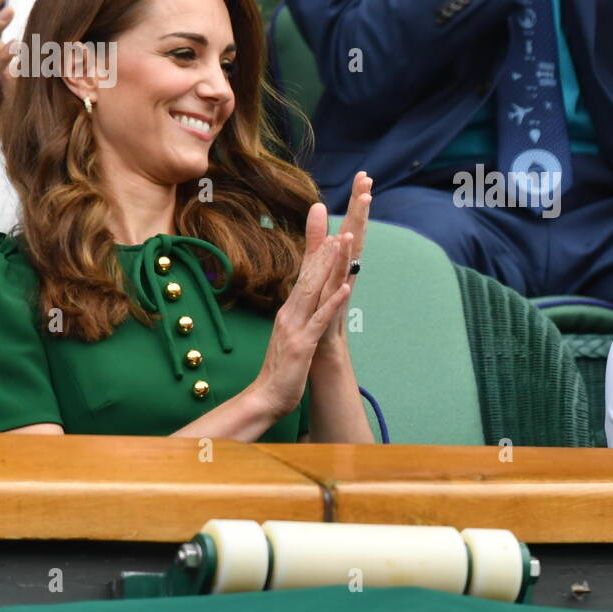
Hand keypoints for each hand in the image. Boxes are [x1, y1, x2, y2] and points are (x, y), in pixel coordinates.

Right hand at [250, 205, 353, 416]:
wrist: (266, 398)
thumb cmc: (282, 367)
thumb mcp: (292, 333)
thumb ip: (298, 314)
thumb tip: (304, 296)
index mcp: (291, 308)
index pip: (304, 269)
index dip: (314, 242)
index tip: (321, 214)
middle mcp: (291, 311)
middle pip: (308, 271)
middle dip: (321, 242)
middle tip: (330, 213)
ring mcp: (296, 326)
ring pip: (314, 289)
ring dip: (329, 264)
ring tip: (342, 240)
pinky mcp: (303, 344)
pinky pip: (320, 320)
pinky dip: (333, 303)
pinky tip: (346, 288)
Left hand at [307, 172, 372, 359]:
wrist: (321, 349)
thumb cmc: (320, 309)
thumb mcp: (316, 268)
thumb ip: (317, 238)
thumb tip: (318, 207)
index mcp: (342, 262)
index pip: (351, 226)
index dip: (357, 202)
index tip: (364, 175)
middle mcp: (346, 272)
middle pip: (356, 235)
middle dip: (361, 209)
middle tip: (368, 183)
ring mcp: (342, 289)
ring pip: (351, 258)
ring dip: (356, 235)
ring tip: (359, 212)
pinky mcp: (333, 308)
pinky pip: (339, 289)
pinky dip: (342, 273)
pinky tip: (345, 262)